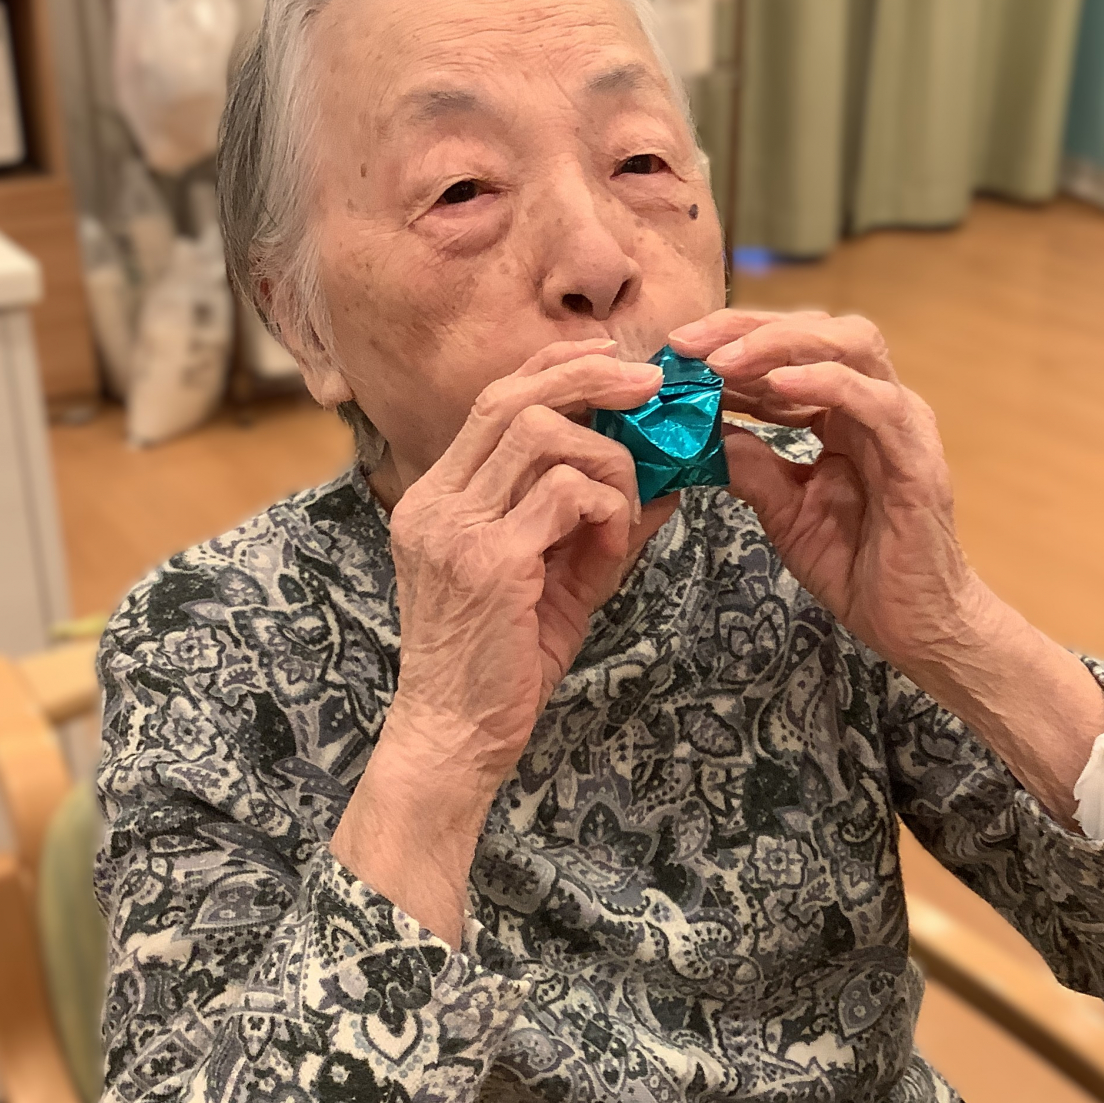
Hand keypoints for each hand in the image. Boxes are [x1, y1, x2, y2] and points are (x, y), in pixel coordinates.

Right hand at [333, 340, 670, 937]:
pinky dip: (607, 508)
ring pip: (544, 434)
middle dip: (592, 376)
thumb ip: (601, 526)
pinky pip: (566, 494)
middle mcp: (436, 500)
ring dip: (607, 457)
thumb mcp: (558, 582)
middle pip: (513, 395)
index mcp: (439, 497)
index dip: (558, 367)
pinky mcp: (488, 560)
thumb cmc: (501, 667)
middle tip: (653, 386)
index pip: (495, 398)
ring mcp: (455, 527)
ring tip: (627, 505)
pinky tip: (612, 545)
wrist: (456, 740)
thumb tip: (667, 480)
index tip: (617, 363)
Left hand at [669, 310, 1103, 821]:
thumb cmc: (859, 568)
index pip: (791, 351)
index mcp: (845, 413)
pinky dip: (825, 383)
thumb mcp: (785, 512)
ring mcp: (901, 425)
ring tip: (721, 359)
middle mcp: (877, 405)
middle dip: (748, 326)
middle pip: (819, 329)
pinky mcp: (916, 458)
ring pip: (851, 345)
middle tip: (686, 343)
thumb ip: (751, 467)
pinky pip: (874, 402)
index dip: (732, 341)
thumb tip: (702, 431)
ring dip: (780, 344)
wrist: (914, 625)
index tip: (674, 351)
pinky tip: (776, 385)